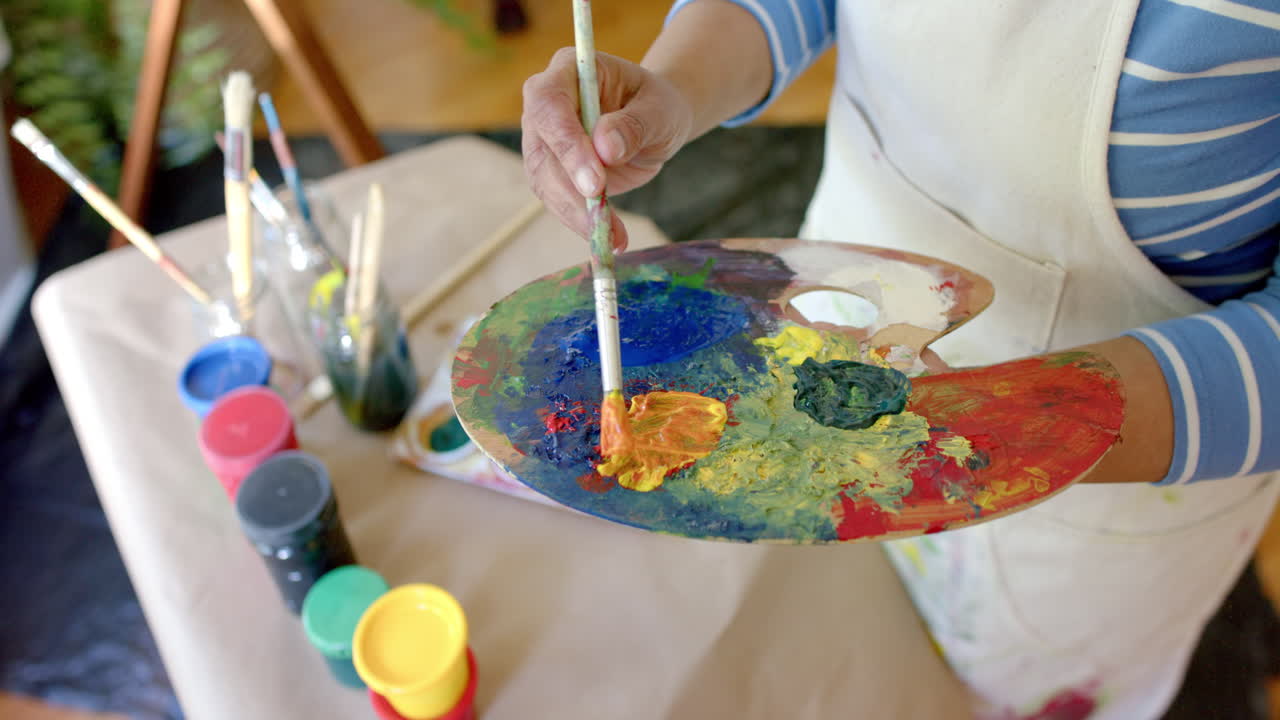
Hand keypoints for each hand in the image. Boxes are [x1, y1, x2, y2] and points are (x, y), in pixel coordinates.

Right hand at [521, 47, 693, 250]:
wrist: (654, 122)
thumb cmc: (656, 105)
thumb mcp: (660, 109)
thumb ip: (635, 124)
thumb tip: (606, 148)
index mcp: (568, 71)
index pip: (549, 104)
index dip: (567, 144)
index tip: (595, 182)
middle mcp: (545, 104)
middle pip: (542, 150)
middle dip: (570, 190)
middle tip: (602, 221)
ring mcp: (543, 140)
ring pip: (545, 183)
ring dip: (576, 215)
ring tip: (611, 238)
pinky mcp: (551, 172)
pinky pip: (558, 201)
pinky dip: (581, 223)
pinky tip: (609, 239)